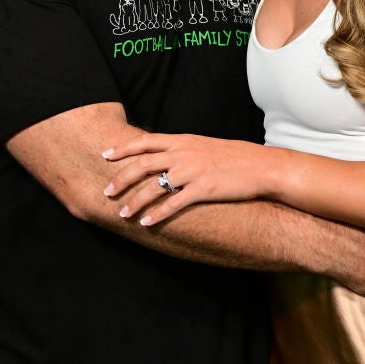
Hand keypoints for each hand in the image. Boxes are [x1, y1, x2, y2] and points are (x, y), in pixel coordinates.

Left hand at [102, 133, 268, 224]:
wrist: (260, 165)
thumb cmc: (232, 156)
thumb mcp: (202, 145)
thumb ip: (181, 148)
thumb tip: (161, 155)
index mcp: (182, 140)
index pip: (146, 141)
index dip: (123, 148)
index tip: (105, 155)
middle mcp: (184, 153)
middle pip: (143, 164)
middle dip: (121, 178)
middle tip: (106, 191)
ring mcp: (193, 171)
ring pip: (154, 186)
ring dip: (136, 201)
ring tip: (123, 214)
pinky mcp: (203, 189)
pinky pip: (174, 203)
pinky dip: (157, 214)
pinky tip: (147, 223)